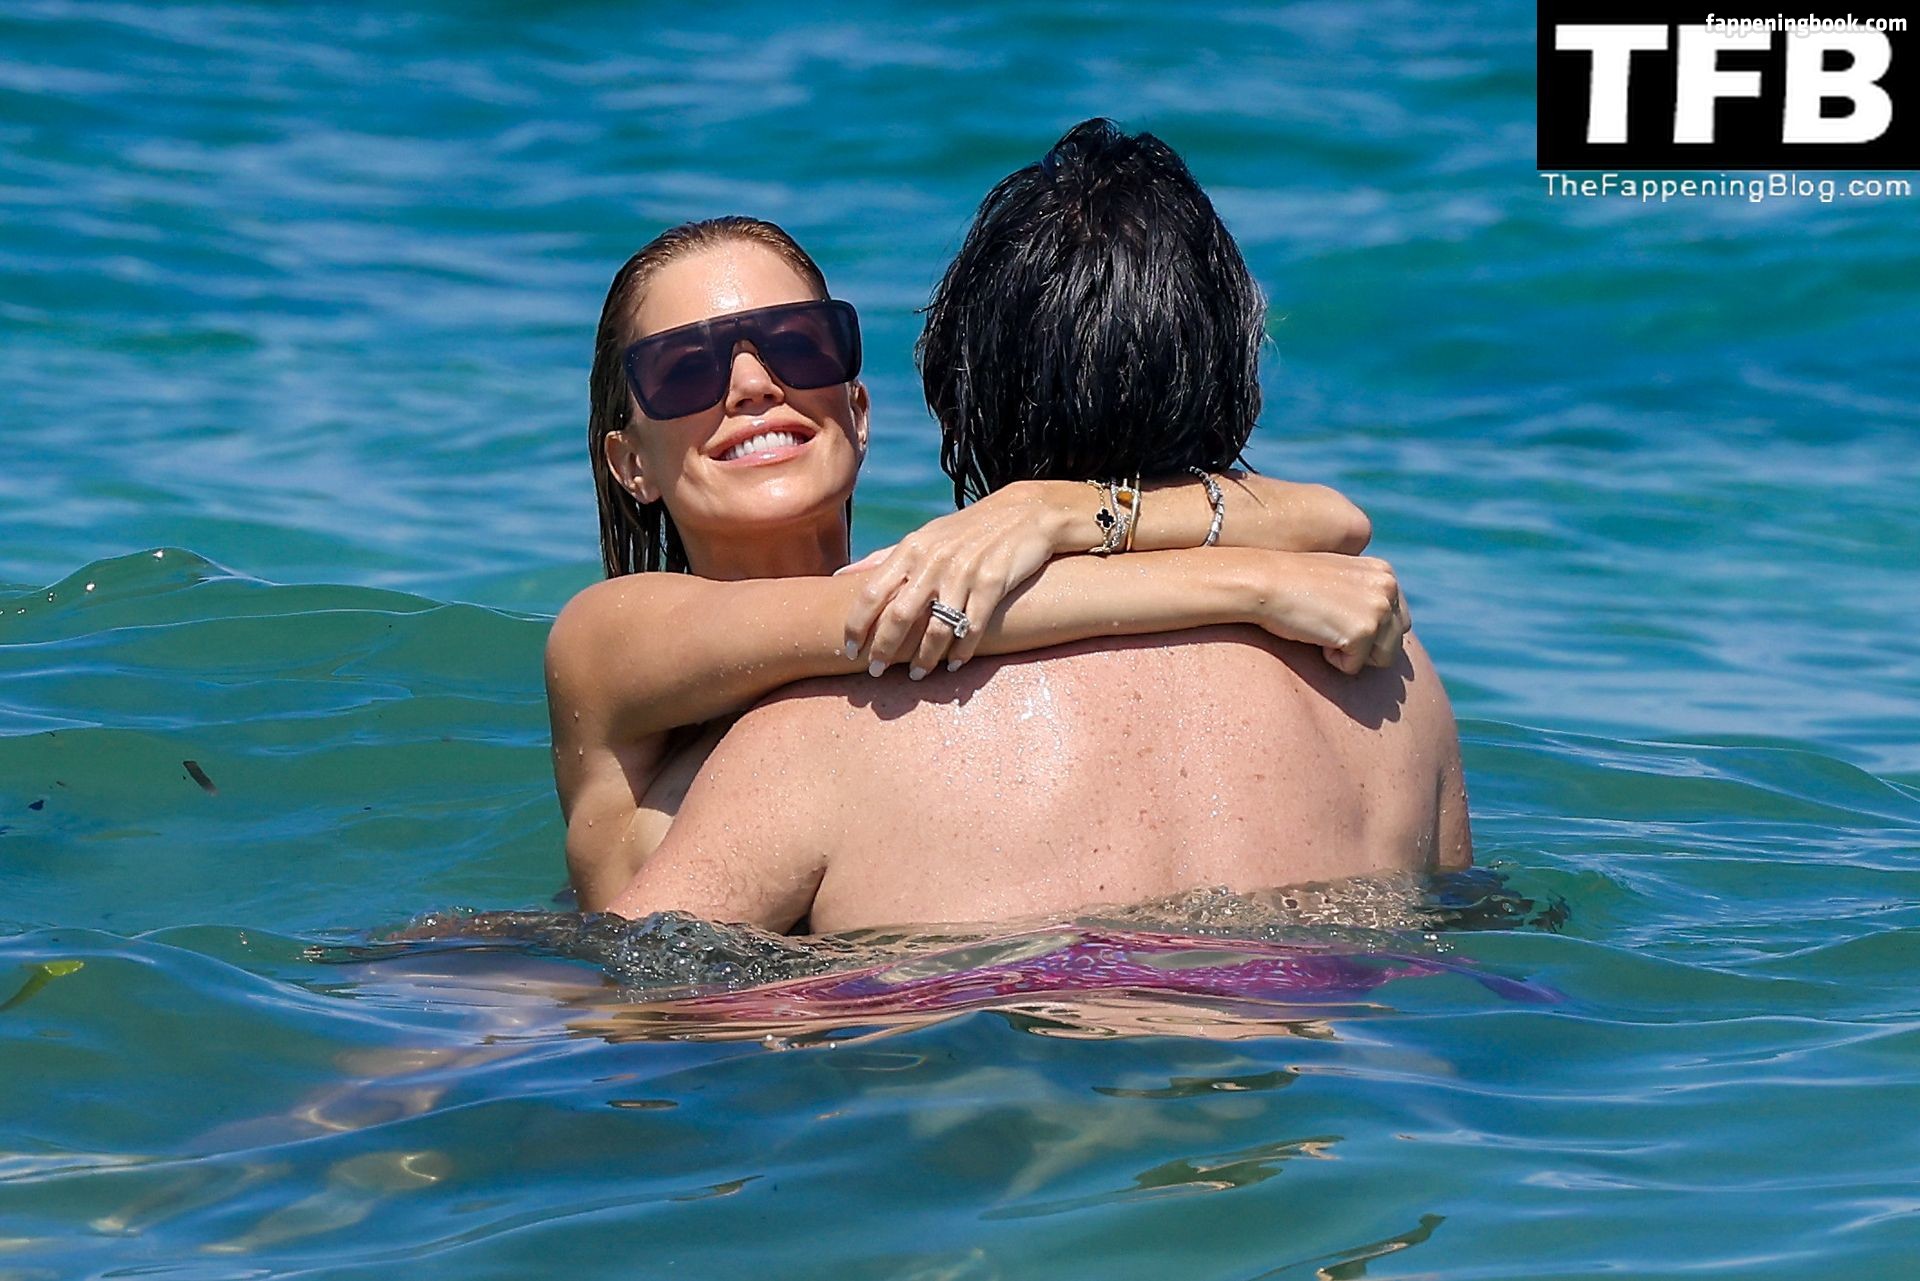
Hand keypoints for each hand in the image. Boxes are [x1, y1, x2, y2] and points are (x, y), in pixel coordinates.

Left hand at [838, 483, 1077, 677]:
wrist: (1024, 514)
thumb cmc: (966, 530)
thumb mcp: (922, 537)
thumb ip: (882, 558)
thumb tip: (840, 575)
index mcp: (911, 549)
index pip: (872, 592)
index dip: (857, 625)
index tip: (850, 650)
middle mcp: (933, 561)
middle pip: (899, 615)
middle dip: (884, 649)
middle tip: (876, 672)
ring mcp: (964, 573)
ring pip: (936, 628)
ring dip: (924, 658)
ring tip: (916, 675)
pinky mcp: (993, 583)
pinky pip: (972, 628)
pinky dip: (961, 652)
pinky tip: (954, 666)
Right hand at [1256, 553, 1410, 674]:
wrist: (1263, 582)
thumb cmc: (1289, 584)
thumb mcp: (1337, 581)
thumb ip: (1362, 595)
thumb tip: (1373, 624)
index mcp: (1384, 573)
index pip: (1397, 621)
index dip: (1366, 631)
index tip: (1336, 619)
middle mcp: (1389, 587)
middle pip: (1395, 641)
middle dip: (1366, 646)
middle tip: (1329, 627)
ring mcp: (1379, 609)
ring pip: (1384, 658)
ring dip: (1352, 654)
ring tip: (1323, 630)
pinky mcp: (1364, 631)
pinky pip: (1354, 667)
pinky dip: (1332, 660)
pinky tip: (1314, 635)